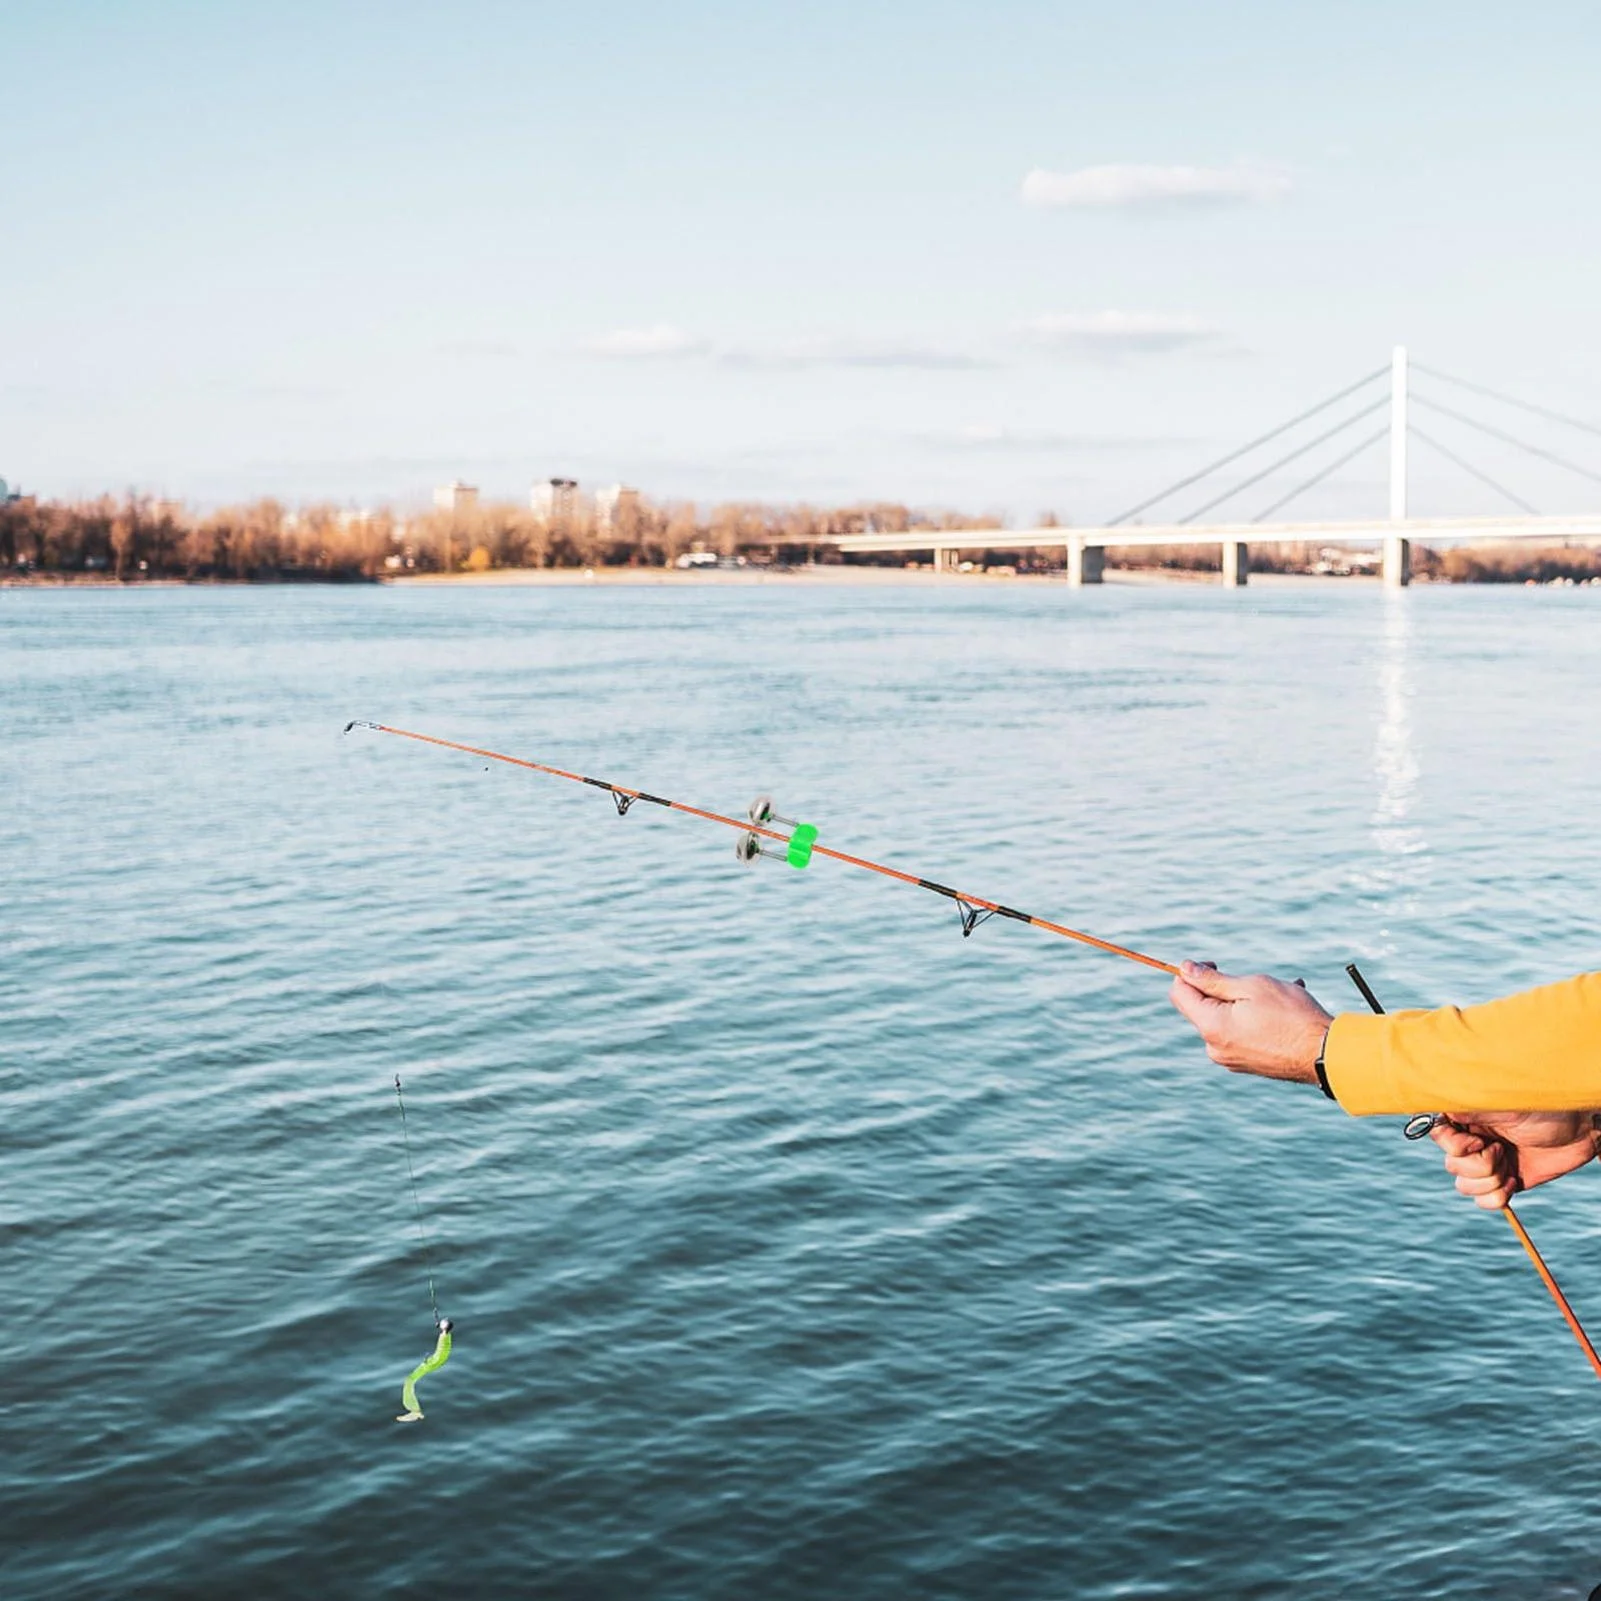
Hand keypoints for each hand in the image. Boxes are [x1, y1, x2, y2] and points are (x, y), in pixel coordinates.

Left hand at [1168, 961, 1332, 1084]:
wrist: (1326, 1054)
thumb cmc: (1292, 1017)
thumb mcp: (1251, 987)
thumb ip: (1213, 980)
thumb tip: (1185, 969)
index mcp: (1211, 1027)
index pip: (1180, 993)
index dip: (1190, 973)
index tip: (1214, 964)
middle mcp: (1215, 1047)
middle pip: (1203, 1007)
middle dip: (1224, 989)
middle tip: (1254, 982)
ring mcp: (1231, 1058)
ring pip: (1226, 1019)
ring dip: (1245, 1001)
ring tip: (1279, 993)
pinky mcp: (1247, 1064)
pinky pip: (1241, 1033)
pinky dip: (1255, 1018)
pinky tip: (1283, 1009)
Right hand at [1429, 1112, 1597, 1209]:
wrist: (1581, 1130)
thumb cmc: (1545, 1109)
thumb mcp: (1506, 1106)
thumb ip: (1470, 1110)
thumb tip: (1440, 1111)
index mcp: (1467, 1118)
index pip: (1437, 1136)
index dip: (1455, 1146)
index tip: (1481, 1142)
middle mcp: (1472, 1141)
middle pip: (1452, 1166)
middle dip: (1481, 1166)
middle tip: (1503, 1150)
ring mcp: (1487, 1163)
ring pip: (1465, 1186)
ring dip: (1490, 1182)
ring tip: (1510, 1167)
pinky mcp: (1504, 1182)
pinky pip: (1483, 1201)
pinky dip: (1497, 1197)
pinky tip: (1515, 1181)